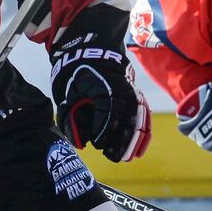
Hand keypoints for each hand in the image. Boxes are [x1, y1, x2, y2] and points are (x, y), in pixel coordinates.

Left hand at [50, 41, 150, 161]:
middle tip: (112, 157)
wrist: (93, 52)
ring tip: (125, 158)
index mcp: (105, 88)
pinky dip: (143, 135)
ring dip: (133, 142)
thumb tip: (81, 143)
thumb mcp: (67, 94)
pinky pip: (144, 119)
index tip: (97, 145)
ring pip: (138, 121)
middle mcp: (123, 91)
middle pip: (126, 120)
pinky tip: (139, 150)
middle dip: (120, 142)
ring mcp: (133, 93)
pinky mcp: (137, 98)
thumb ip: (70, 119)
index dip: (103, 132)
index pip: (107, 114)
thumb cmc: (76, 76)